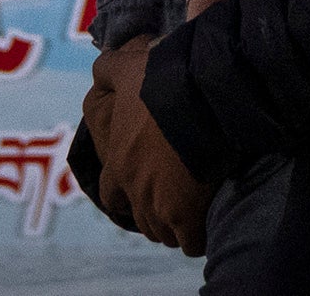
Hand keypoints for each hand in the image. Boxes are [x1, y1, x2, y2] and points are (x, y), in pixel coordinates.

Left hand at [81, 37, 207, 249]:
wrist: (201, 94)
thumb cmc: (163, 79)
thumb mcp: (130, 67)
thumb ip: (109, 69)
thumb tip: (100, 68)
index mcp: (119, 158)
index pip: (111, 192)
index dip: (125, 194)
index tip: (143, 189)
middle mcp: (133, 186)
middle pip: (139, 217)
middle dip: (153, 213)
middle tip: (172, 203)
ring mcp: (158, 204)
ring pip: (163, 233)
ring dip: (175, 226)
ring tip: (193, 214)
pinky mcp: (185, 215)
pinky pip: (191, 242)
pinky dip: (199, 237)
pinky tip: (209, 226)